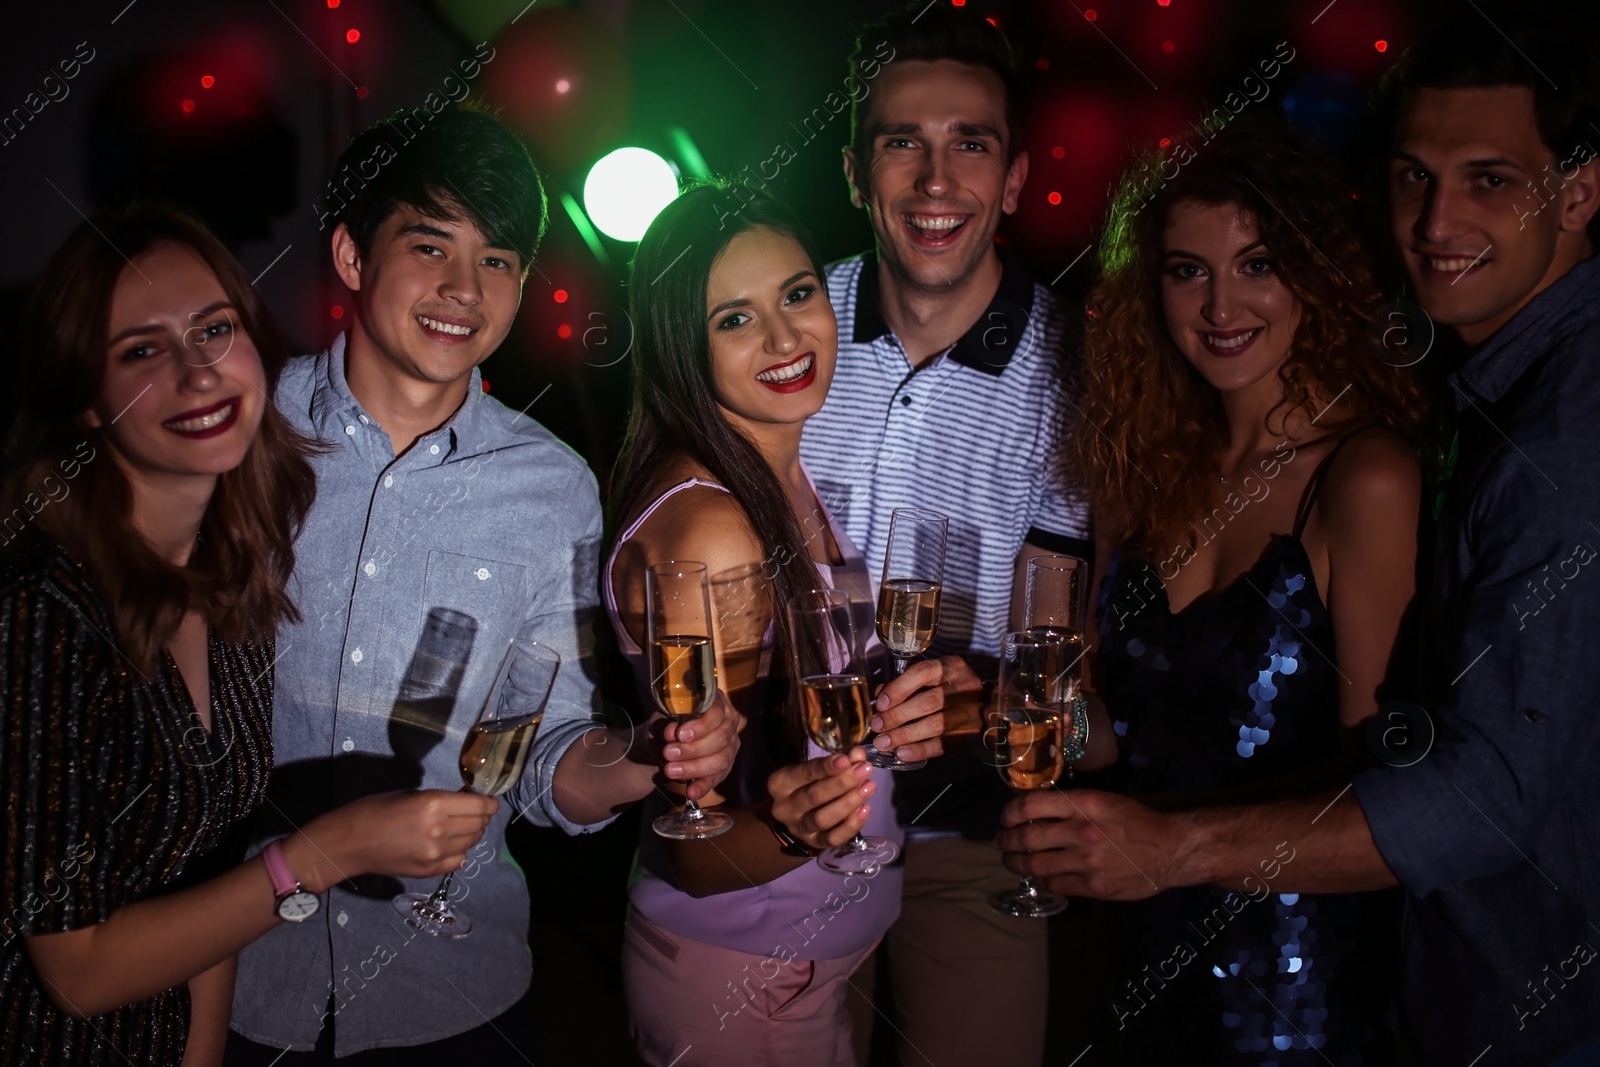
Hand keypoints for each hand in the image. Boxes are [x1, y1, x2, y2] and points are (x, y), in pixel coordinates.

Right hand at [290, 789, 499, 890]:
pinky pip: (458, 861)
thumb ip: (441, 799)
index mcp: (434, 804)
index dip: (489, 802)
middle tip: (477, 811)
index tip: (489, 801)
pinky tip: (450, 845)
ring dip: (472, 833)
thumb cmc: (375, 809)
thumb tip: (465, 802)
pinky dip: (460, 851)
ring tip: (463, 827)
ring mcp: (435, 854)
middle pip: (479, 824)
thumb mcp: (411, 794)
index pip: (479, 805)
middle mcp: (440, 830)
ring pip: (471, 843)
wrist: (349, 842)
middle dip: (482, 816)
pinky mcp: (429, 871)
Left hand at [658, 690, 740, 800]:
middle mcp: (729, 723)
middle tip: (668, 753)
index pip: (716, 713)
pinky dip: (703, 786)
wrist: (663, 743)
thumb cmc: (667, 723)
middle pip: (720, 738)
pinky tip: (691, 792)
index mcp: (717, 703)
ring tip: (670, 770)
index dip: (700, 726)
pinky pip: (716, 779)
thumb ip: (667, 722)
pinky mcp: (724, 768)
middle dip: (693, 749)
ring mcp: (730, 747)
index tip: (680, 735)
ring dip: (694, 767)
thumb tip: (672, 731)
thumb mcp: (663, 718)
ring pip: (720, 760)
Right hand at [768, 750, 874, 850]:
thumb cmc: (806, 784)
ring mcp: (799, 828)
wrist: (795, 816)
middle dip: (843, 782)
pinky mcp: (814, 843)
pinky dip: (851, 825)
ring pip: (823, 819)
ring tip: (869, 787)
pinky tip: (865, 809)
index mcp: (781, 783)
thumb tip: (859, 754)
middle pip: (815, 796)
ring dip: (849, 803)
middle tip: (865, 770)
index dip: (827, 767)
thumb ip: (837, 761)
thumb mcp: (815, 768)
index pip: (805, 773)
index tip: (847, 759)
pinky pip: (833, 838)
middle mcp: (786, 808)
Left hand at [870, 655, 983, 761]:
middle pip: (929, 702)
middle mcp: (963, 687)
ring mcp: (968, 712)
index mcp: (951, 667)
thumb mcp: (931, 677)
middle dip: (898, 715)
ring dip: (905, 735)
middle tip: (877, 726)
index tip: (881, 704)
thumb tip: (880, 699)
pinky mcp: (967, 734)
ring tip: (884, 742)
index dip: (899, 689)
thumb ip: (905, 684)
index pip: (923, 673)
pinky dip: (920, 750)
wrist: (986, 706)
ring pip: (936, 725)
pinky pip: (943, 744)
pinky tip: (902, 753)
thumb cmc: (949, 687)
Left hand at [995, 788, 1176, 901]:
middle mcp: (1081, 831)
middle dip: (1006, 840)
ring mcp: (1087, 862)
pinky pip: (1056, 884)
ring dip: (1016, 863)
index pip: (1031, 805)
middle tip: (1001, 842)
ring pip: (1035, 865)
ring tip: (1010, 860)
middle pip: (1027, 837)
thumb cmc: (1137, 820)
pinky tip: (1038, 877)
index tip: (1005, 817)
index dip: (1010, 812)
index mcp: (1084, 804)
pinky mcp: (1094, 887)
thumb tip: (1034, 810)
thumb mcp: (1103, 800)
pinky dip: (1041, 881)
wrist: (1171, 849)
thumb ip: (1071, 805)